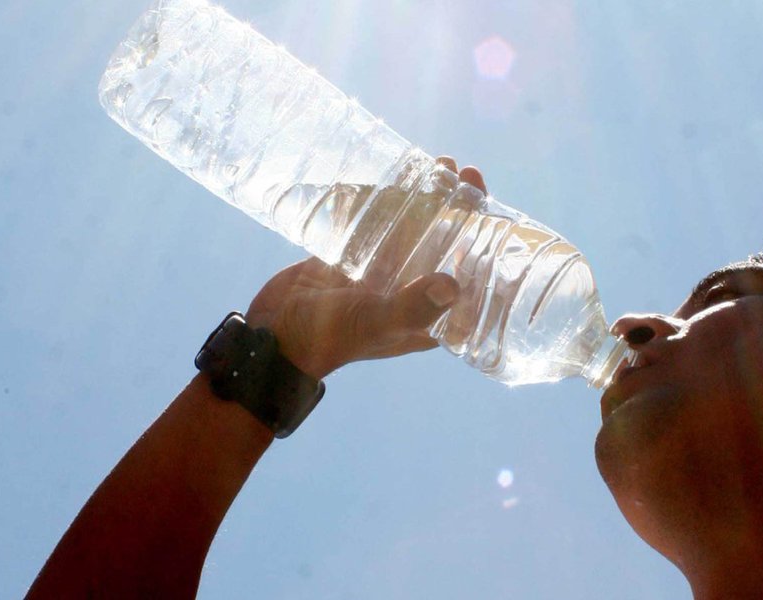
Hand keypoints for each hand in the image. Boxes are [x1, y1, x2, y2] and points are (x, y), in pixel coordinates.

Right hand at [245, 156, 486, 379]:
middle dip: (458, 206)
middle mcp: (411, 292)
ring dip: (428, 196)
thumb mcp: (374, 322)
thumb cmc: (328, 338)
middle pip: (445, 242)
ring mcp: (382, 273)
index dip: (484, 240)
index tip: (489, 206)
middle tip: (461, 170)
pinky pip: (379, 224)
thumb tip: (453, 284)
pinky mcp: (354, 258)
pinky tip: (398, 173)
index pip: (468, 273)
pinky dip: (388, 200)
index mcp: (428, 315)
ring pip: (414, 228)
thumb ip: (411, 307)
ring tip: (438, 164)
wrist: (272, 334)